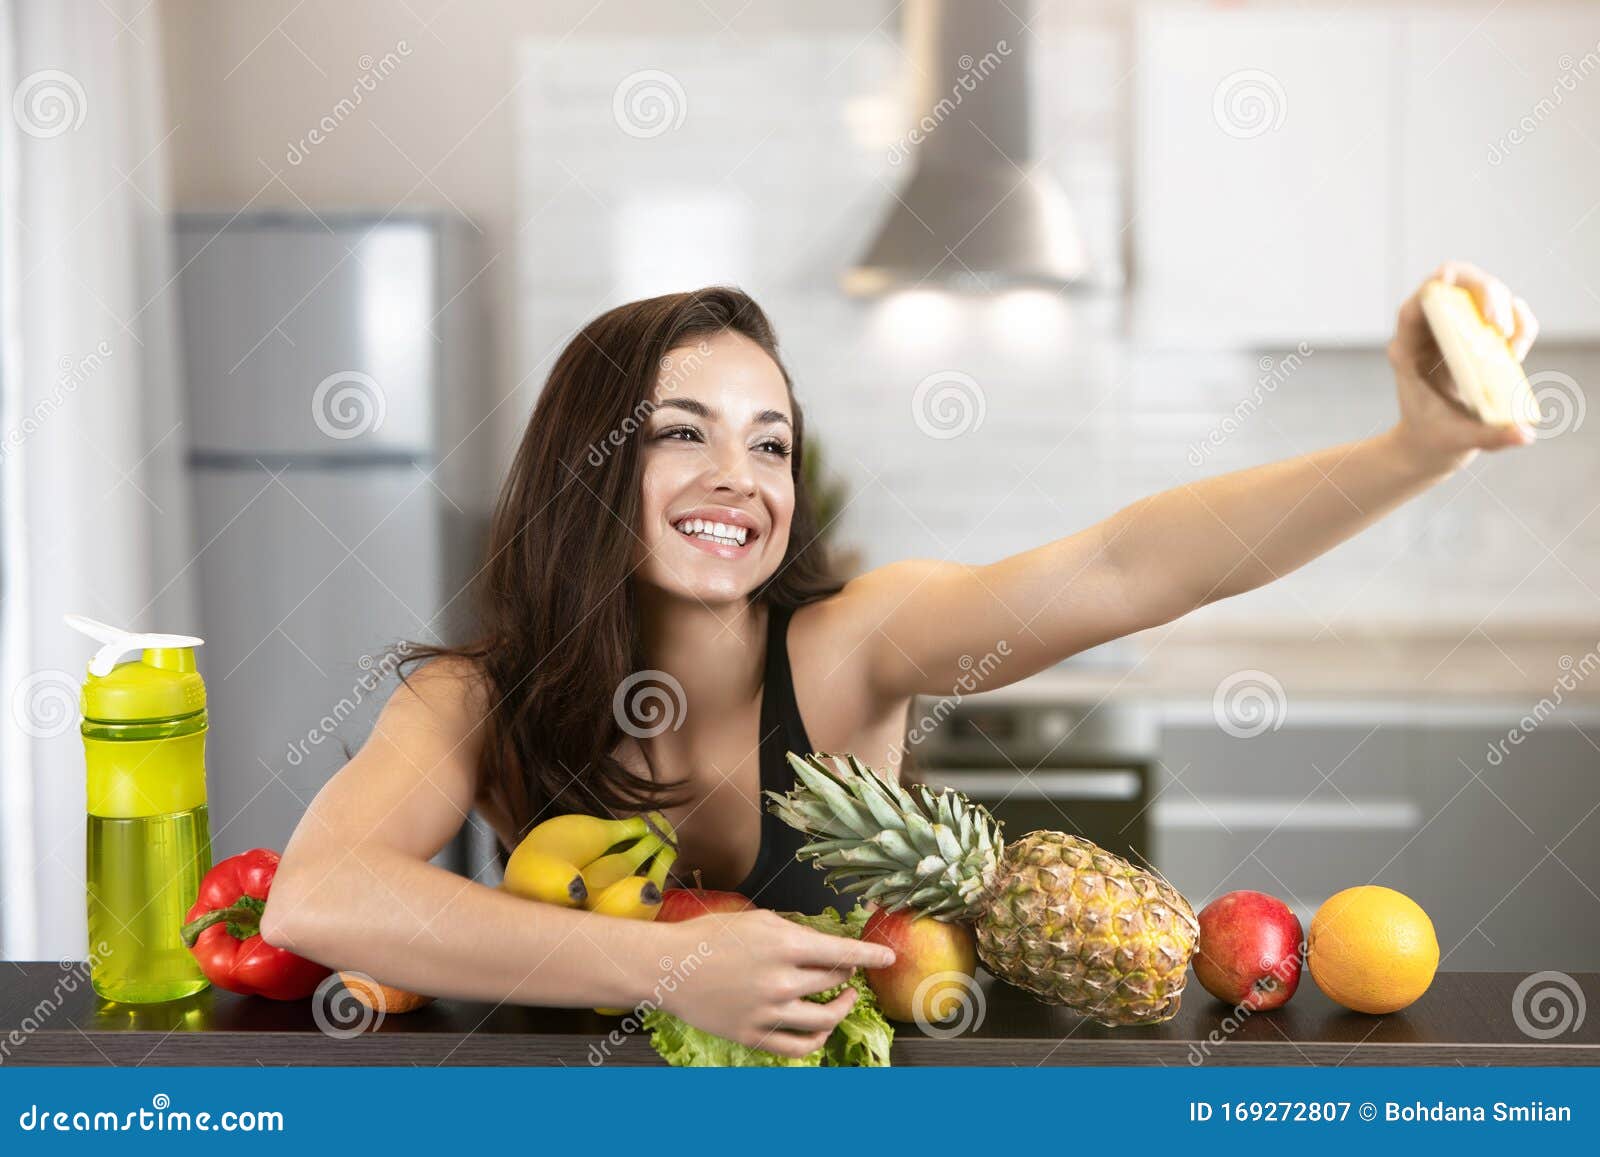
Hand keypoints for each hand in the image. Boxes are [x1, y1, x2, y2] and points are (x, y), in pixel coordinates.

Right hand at [654, 909, 894, 1057]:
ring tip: (845, 999)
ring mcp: (768, 1012)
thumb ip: (795, 933)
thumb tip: (826, 945)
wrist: (670, 967)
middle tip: (846, 970)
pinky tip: (821, 1028)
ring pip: (826, 1019)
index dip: (870, 956)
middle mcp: (781, 980)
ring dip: (843, 1007)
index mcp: (784, 945)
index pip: (843, 953)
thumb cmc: (711, 936)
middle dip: (847, 974)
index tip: (886, 958)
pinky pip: (800, 1046)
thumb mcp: (759, 919)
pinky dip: (818, 1039)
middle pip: (836, 982)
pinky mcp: (755, 1035)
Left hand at [1388, 260, 1539, 473]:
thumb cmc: (1434, 439)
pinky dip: (1517, 321)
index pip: (1414, 308)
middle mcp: (1428, 334)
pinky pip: (1501, 312)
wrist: (1429, 444)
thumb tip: (1525, 433)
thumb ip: (1489, 437)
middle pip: (1453, 284)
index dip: (1434, 291)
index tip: (1456, 291)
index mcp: (1408, 353)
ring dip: (1504, 306)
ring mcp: (1453, 329)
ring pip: (1479, 291)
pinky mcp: (1476, 336)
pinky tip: (1516, 347)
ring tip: (1509, 344)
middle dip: (1484, 293)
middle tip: (1498, 326)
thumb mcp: (1457, 440)